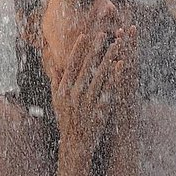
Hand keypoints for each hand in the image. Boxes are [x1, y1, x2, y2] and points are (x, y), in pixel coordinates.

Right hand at [51, 26, 114, 160]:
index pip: (72, 64)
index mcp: (64, 89)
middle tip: (103, 32)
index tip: (85, 34)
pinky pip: (110, 87)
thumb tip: (53, 62)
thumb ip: (55, 80)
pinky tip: (122, 64)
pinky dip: (115, 75)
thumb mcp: (57, 100)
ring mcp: (89, 100)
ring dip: (110, 57)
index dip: (79, 49)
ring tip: (118, 44)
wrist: (76, 142)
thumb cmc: (67, 119)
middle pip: (87, 65)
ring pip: (101, 73)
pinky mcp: (101, 107)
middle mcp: (75, 93)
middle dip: (96, 48)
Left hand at [105, 24, 139, 133]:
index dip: (122, 43)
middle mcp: (126, 85)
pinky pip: (121, 85)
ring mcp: (126, 92)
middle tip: (129, 24)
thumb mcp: (109, 96)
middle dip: (129, 42)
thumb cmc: (112, 116)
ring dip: (126, 52)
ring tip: (123, 37)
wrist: (120, 138)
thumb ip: (106, 82)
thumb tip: (104, 70)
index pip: (122, 58)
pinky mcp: (123, 101)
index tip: (120, 26)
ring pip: (127, 68)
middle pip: (129, 59)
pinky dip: (121, 74)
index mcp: (121, 82)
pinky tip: (120, 63)